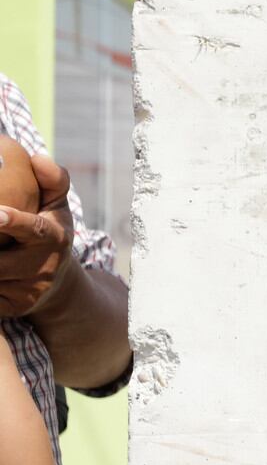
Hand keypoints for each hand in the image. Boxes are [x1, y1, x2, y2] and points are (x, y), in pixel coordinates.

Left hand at [0, 154, 76, 317]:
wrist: (56, 285)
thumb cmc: (48, 233)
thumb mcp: (56, 206)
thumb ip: (52, 180)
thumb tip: (37, 158)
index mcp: (54, 237)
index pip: (33, 228)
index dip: (13, 222)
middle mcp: (43, 266)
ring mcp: (29, 290)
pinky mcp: (13, 306)